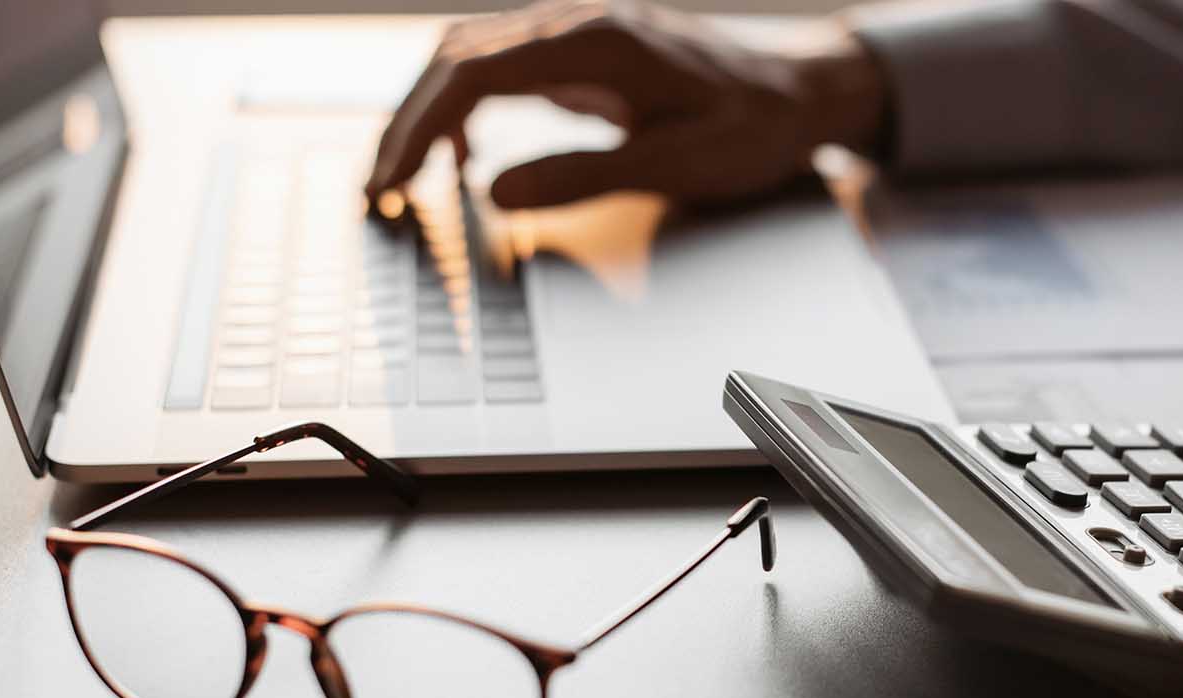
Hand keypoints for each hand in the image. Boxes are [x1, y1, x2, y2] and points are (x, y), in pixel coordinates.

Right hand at [366, 0, 885, 208]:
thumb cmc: (756, 127)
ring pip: (472, 56)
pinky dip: (466, 105)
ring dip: (428, 111)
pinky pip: (504, 67)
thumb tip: (495, 191)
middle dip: (406, 121)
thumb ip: (585, 175)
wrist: (803, 93)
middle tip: (379, 188)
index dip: (419, 126)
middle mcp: (580, 22)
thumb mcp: (678, 164)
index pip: (474, 72)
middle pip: (457, 55)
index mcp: (599, 41)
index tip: (393, 180)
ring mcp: (580, 32)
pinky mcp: (584, 52)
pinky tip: (460, 152)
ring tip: (404, 176)